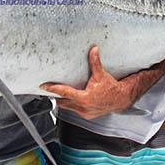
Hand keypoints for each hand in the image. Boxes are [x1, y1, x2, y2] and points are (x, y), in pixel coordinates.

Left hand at [40, 46, 164, 119]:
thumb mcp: (101, 75)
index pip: (64, 92)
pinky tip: (70, 99)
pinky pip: (74, 110)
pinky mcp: (87, 115)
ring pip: (67, 107)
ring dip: (62, 101)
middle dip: (55, 96)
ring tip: (56, 93)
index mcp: (84, 98)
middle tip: (48, 89)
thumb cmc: (111, 88)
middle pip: (62, 102)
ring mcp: (84, 112)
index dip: (52, 89)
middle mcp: (83, 107)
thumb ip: (95, 62)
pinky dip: (70, 105)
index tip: (43, 86)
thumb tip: (93, 50)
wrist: (121, 99)